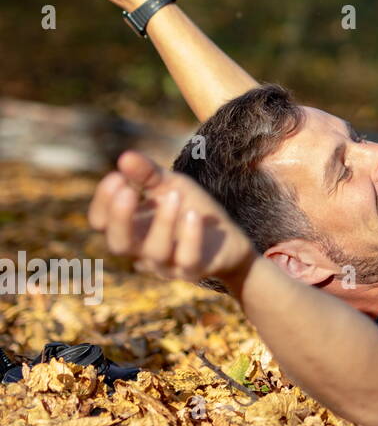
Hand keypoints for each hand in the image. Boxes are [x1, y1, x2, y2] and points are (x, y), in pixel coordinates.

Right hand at [88, 151, 255, 286]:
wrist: (229, 241)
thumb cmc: (191, 211)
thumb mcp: (171, 186)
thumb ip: (147, 174)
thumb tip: (125, 156)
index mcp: (132, 229)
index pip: (101, 223)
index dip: (104, 202)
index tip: (117, 176)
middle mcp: (143, 251)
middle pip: (119, 244)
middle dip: (120, 218)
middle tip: (129, 190)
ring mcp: (169, 263)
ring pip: (155, 251)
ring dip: (162, 222)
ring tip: (173, 194)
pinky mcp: (196, 269)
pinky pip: (188, 259)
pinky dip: (190, 237)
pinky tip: (193, 215)